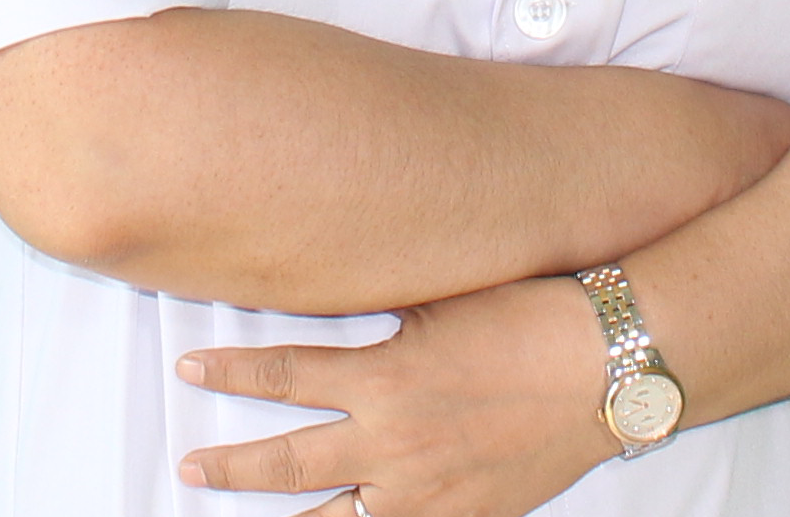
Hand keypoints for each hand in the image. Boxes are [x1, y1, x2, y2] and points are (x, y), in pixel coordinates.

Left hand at [175, 275, 617, 513]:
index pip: (281, 375)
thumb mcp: (439, 298)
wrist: (601, 365)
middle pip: (289, 464)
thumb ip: (382, 312)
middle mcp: (394, 444)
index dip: (228, 372)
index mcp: (384, 378)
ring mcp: (428, 493)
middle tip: (189, 470)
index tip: (189, 367)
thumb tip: (334, 296)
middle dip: (231, 467)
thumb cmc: (526, 316)